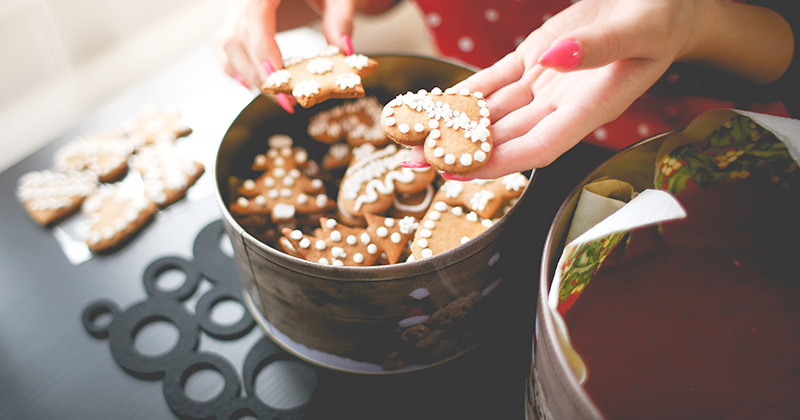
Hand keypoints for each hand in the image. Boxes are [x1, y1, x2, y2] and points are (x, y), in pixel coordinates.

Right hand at [212, 0, 361, 110]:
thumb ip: (341, 17)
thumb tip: (344, 51)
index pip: (255, 15)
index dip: (262, 48)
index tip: (277, 77)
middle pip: (237, 36)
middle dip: (259, 73)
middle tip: (286, 98)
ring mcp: (236, 10)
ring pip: (225, 44)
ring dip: (247, 75)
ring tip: (275, 95)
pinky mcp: (235, 21)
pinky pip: (222, 46)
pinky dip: (235, 69)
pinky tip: (256, 85)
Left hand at [411, 0, 789, 179]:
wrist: (660, 3)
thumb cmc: (662, 15)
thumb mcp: (642, 26)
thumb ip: (602, 46)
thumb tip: (557, 58)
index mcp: (592, 107)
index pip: (540, 147)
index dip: (500, 163)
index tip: (459, 170)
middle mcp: (563, 105)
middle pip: (506, 138)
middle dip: (462, 152)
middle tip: (416, 162)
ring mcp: (544, 85)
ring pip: (492, 113)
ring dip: (454, 126)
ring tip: (412, 137)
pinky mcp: (532, 62)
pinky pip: (492, 83)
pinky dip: (464, 93)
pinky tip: (435, 104)